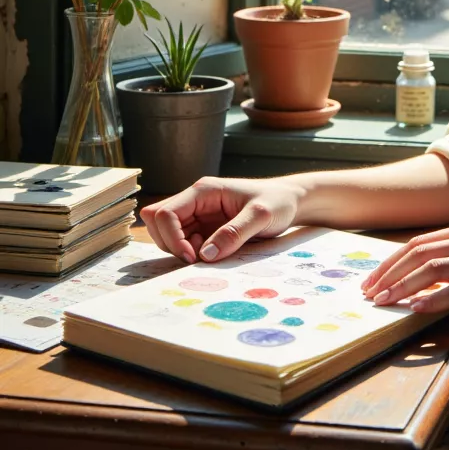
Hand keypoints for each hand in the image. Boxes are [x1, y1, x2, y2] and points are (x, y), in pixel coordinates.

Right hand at [140, 176, 303, 263]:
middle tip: (194, 258)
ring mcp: (198, 215)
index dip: (171, 237)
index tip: (192, 257)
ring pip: (165, 233)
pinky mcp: (203, 229)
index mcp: (203, 191)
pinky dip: (189, 253)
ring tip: (206, 255)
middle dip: (169, 243)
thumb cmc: (277, 202)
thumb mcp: (261, 215)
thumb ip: (234, 233)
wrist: (290, 202)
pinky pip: (182, 242)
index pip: (165, 213)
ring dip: (178, 249)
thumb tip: (206, 255)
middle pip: (156, 221)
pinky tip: (212, 254)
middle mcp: (195, 201)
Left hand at [359, 219, 448, 332]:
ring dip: (404, 287)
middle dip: (389, 273)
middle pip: (420, 252)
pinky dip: (433, 299)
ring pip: (434, 269)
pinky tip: (416, 308)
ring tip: (385, 302)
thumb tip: (416, 279)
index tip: (372, 280)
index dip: (391, 262)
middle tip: (370, 293)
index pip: (419, 242)